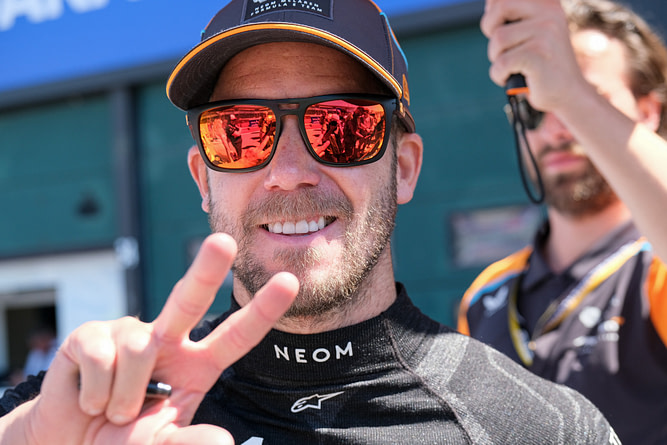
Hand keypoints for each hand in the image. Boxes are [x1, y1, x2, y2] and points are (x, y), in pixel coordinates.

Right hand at [5, 233, 297, 443]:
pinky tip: (90, 397)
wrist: (70, 444)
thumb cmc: (125, 440)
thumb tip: (224, 443)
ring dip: (124, 397)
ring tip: (113, 411)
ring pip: (139, 350)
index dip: (262, 311)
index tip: (290, 282)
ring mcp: (129, 333)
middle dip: (206, 269)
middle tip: (224, 241)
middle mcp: (167, 340)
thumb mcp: (163, 444)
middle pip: (190, 299)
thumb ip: (191, 443)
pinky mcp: (92, 335)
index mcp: (196, 365)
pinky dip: (95, 392)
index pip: (236, 337)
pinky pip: (102, 357)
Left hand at [481, 0, 589, 111]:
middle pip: (499, 8)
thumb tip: (490, 0)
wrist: (567, 93)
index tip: (497, 28)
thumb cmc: (541, 63)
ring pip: (498, 39)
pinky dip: (499, 75)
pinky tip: (511, 78)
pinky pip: (501, 62)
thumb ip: (511, 14)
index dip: (492, 13)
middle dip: (490, 30)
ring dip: (496, 58)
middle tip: (501, 49)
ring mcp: (546, 33)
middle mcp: (549, 13)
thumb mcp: (529, 32)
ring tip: (512, 66)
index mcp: (547, 3)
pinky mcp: (538, 55)